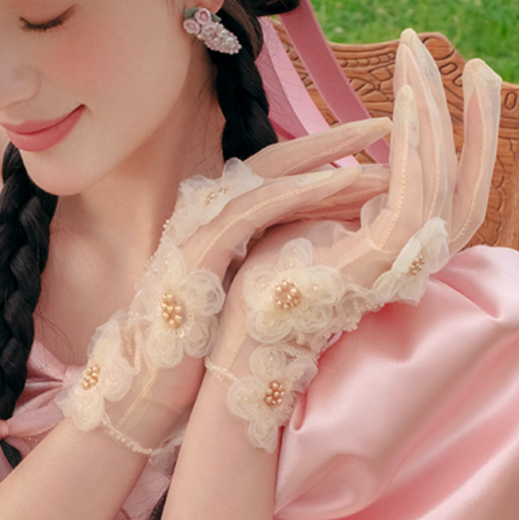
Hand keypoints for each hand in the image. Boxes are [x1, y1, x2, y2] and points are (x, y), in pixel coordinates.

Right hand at [59, 120, 393, 454]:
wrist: (136, 393)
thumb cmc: (187, 359)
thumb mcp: (234, 305)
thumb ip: (262, 275)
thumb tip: (315, 269)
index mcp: (215, 227)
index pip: (273, 177)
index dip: (321, 159)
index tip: (372, 153)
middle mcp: (203, 218)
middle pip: (273, 162)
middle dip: (329, 143)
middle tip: (381, 126)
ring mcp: (196, 232)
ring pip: (265, 178)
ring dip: (322, 164)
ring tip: (374, 159)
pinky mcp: (196, 254)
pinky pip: (249, 208)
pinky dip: (293, 191)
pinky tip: (333, 183)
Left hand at [204, 30, 503, 451]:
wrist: (239, 327)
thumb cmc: (265, 276)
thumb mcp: (315, 219)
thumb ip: (351, 195)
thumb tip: (371, 164)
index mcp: (404, 252)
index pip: (455, 190)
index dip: (473, 140)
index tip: (472, 82)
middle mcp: (414, 259)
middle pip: (469, 185)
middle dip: (479, 122)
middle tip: (482, 64)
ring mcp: (400, 262)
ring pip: (442, 180)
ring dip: (435, 115)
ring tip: (425, 61)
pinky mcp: (380, 261)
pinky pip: (411, 194)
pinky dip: (412, 146)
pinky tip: (406, 104)